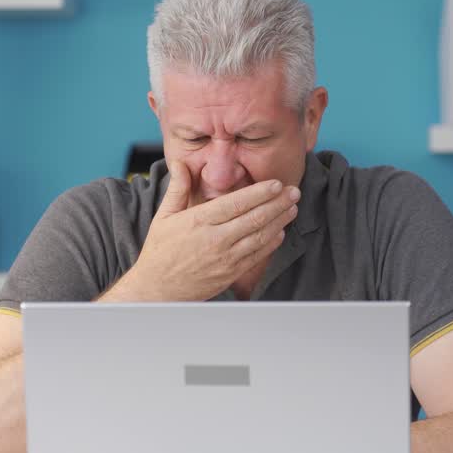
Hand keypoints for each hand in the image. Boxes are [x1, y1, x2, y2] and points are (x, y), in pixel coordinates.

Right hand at [113, 161, 299, 301]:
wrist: (158, 289)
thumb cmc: (160, 251)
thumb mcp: (163, 216)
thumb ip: (177, 188)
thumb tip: (180, 162)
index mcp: (199, 221)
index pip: (237, 203)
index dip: (261, 192)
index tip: (277, 184)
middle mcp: (216, 239)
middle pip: (255, 218)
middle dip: (278, 203)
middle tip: (294, 191)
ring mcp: (226, 258)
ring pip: (260, 236)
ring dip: (280, 221)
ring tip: (292, 208)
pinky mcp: (231, 273)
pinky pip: (257, 256)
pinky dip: (271, 243)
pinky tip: (281, 232)